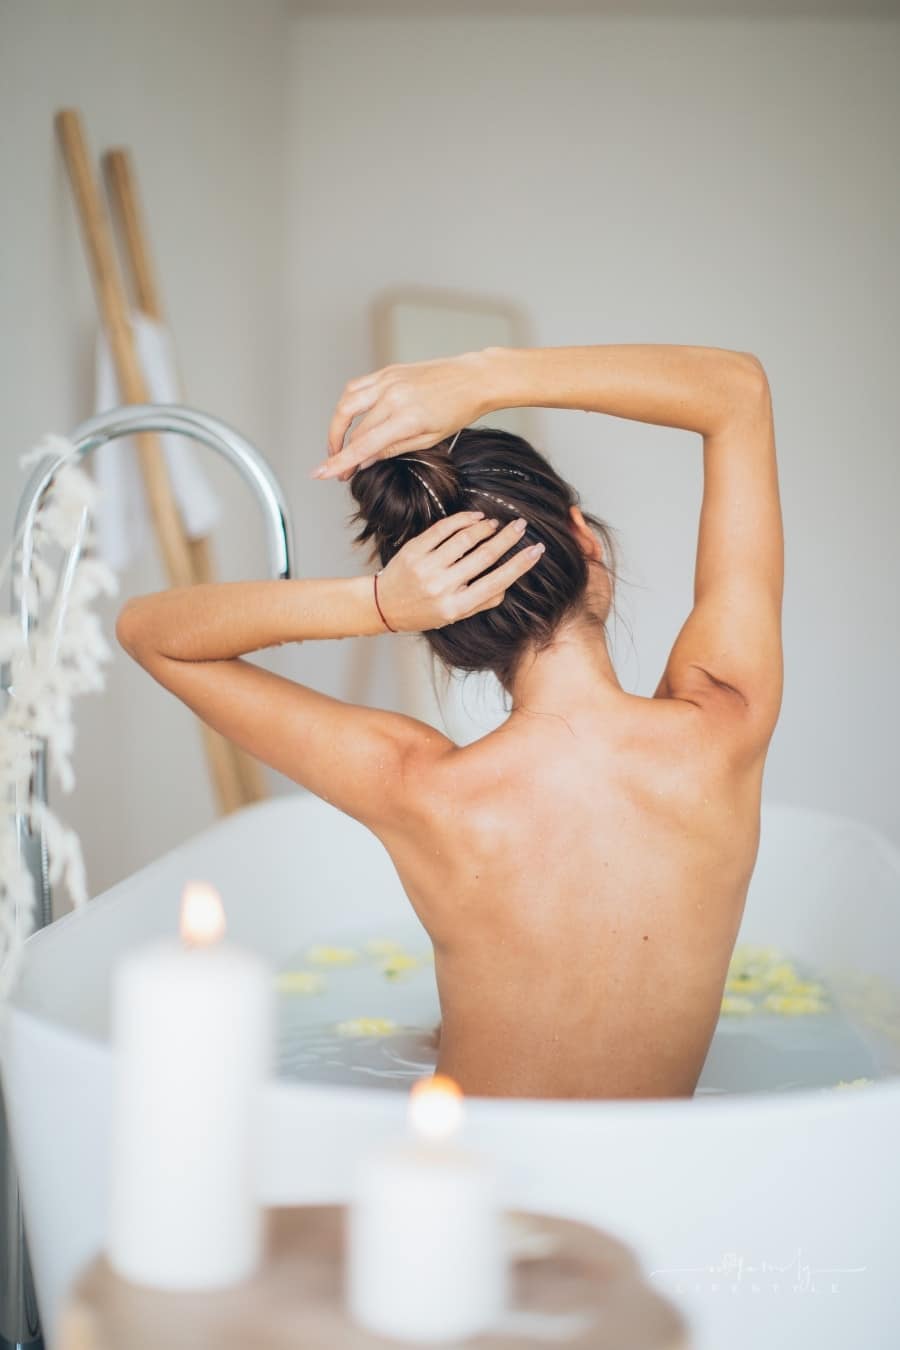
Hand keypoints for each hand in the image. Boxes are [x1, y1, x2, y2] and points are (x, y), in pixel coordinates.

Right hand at [311, 350, 492, 481]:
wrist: (473, 378)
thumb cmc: (458, 410)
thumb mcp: (429, 439)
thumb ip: (393, 449)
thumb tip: (365, 461)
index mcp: (407, 417)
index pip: (364, 445)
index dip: (340, 462)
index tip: (322, 473)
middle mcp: (393, 396)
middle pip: (354, 428)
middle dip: (340, 451)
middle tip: (338, 468)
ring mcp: (388, 380)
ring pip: (347, 403)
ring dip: (337, 427)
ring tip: (338, 445)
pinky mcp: (388, 371)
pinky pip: (357, 387)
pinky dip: (347, 404)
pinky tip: (349, 418)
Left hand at [374, 510, 544, 631]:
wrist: (384, 606)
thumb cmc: (424, 612)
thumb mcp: (455, 616)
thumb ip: (482, 601)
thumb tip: (508, 582)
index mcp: (456, 607)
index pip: (496, 583)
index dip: (519, 565)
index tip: (537, 550)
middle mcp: (442, 587)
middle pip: (484, 557)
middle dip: (507, 538)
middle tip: (522, 525)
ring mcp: (426, 567)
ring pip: (465, 539)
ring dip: (486, 527)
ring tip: (496, 524)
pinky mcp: (414, 551)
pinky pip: (443, 529)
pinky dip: (463, 520)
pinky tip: (475, 517)